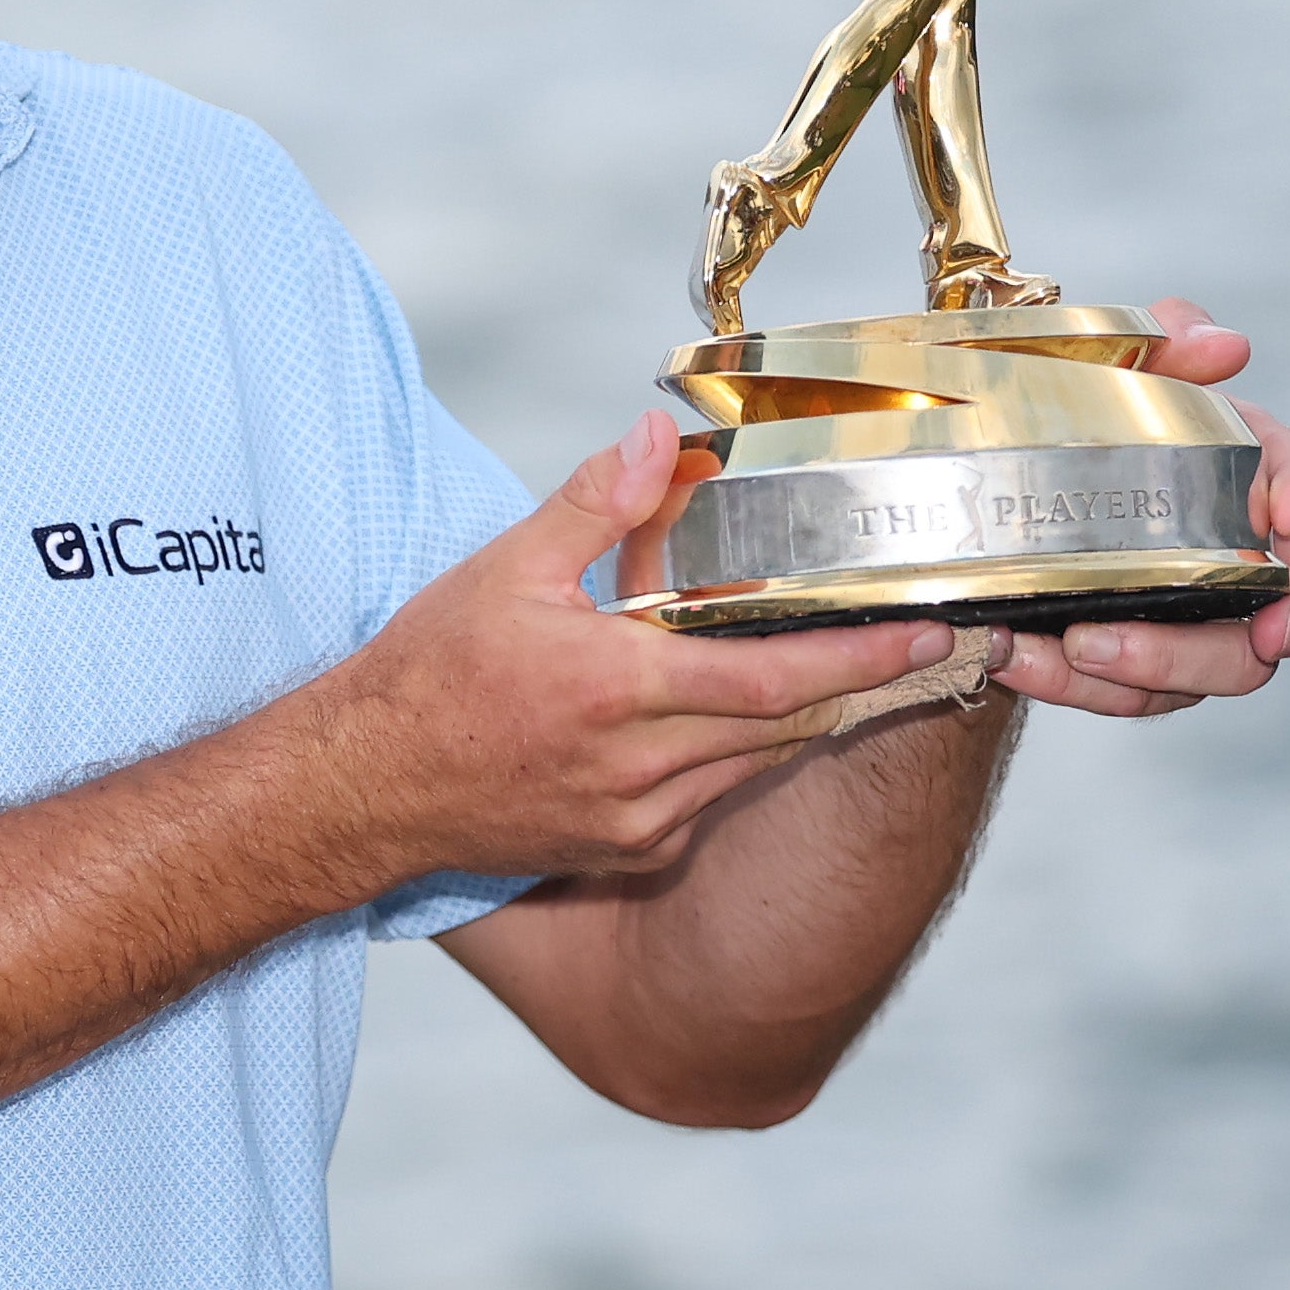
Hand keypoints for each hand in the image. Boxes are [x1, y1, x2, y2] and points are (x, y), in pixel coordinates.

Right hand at [317, 414, 965, 882]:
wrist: (361, 791)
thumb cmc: (426, 677)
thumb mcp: (503, 572)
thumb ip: (590, 504)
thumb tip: (656, 438)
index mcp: (617, 688)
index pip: (775, 678)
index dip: (862, 658)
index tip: (928, 631)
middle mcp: (638, 766)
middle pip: (787, 726)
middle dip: (859, 684)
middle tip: (920, 644)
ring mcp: (635, 819)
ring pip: (756, 766)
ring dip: (801, 719)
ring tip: (847, 672)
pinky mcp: (624, 850)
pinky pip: (709, 799)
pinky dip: (736, 756)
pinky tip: (734, 719)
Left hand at [999, 302, 1289, 716]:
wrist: (1008, 466)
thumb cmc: (1090, 405)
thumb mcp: (1119, 358)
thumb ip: (1173, 337)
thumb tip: (1226, 347)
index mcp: (1252, 496)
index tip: (1285, 520)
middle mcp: (1240, 573)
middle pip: (1273, 628)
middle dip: (1207, 650)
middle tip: (1123, 640)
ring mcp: (1190, 624)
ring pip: (1194, 676)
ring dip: (1132, 672)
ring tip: (1066, 646)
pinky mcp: (1130, 664)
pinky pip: (1115, 691)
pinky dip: (1062, 680)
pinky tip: (1012, 650)